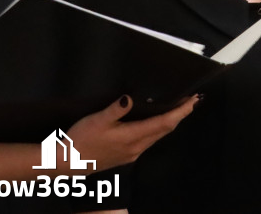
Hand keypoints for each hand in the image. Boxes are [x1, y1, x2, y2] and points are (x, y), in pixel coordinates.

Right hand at [67, 94, 198, 171]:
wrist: (67, 163)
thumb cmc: (81, 140)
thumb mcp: (97, 120)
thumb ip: (116, 109)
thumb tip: (130, 97)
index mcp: (133, 136)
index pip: (165, 122)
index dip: (181, 111)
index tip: (193, 100)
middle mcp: (137, 147)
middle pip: (165, 129)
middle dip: (180, 115)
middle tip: (191, 100)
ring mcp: (132, 153)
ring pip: (158, 135)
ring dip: (170, 122)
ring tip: (179, 108)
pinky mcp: (126, 155)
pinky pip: (149, 140)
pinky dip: (159, 128)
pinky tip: (156, 122)